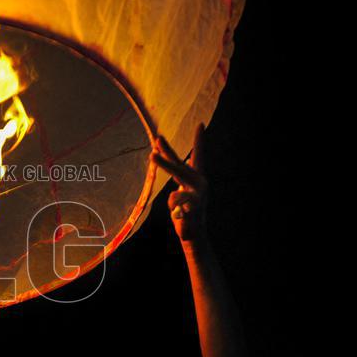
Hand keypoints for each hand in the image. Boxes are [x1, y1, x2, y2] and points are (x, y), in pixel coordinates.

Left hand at [151, 123, 207, 242]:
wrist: (194, 232)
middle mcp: (201, 183)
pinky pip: (175, 201)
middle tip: (156, 140)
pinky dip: (174, 207)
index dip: (199, 140)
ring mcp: (199, 194)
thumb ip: (176, 173)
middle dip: (167, 153)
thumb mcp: (181, 190)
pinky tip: (180, 214)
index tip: (201, 124)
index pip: (199, 156)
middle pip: (180, 165)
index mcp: (198, 178)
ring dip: (166, 173)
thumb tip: (159, 152)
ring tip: (159, 171)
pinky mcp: (194, 206)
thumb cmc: (185, 210)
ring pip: (177, 177)